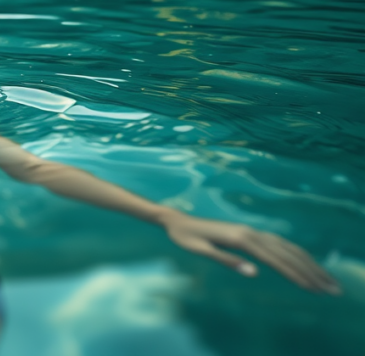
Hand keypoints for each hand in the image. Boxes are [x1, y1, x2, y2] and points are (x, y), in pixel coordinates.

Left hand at [161, 213, 339, 293]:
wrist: (178, 220)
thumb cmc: (185, 238)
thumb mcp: (200, 251)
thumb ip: (226, 261)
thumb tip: (254, 273)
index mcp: (241, 239)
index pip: (276, 260)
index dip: (297, 275)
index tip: (314, 290)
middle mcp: (252, 232)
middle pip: (289, 253)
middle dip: (312, 272)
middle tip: (332, 290)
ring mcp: (253, 231)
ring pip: (288, 247)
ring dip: (310, 263)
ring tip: (327, 280)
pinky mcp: (251, 232)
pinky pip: (281, 243)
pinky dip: (298, 253)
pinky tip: (306, 262)